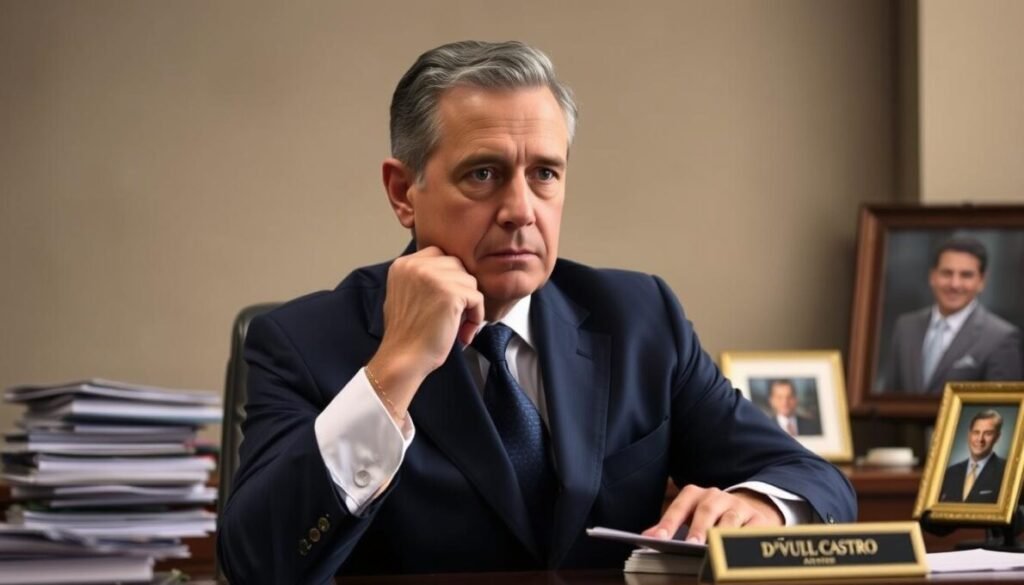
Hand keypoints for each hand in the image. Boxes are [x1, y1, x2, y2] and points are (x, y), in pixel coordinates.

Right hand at [366, 247, 484, 416]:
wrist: (403, 358)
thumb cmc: (406, 334)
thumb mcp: (404, 294)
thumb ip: (421, 278)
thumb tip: (451, 272)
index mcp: (403, 264)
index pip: (439, 255)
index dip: (448, 277)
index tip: (446, 300)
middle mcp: (416, 266)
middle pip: (456, 265)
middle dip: (459, 289)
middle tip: (454, 315)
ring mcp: (433, 277)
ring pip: (469, 281)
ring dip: (469, 304)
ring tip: (458, 326)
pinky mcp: (450, 293)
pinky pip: (477, 298)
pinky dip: (475, 316)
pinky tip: (463, 333)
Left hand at [642, 486, 783, 543]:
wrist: (748, 509)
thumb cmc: (711, 518)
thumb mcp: (689, 517)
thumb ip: (669, 526)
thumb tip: (647, 536)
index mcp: (695, 495)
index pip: (680, 506)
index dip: (668, 522)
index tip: (657, 539)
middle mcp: (717, 497)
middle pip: (706, 511)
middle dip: (698, 528)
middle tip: (691, 545)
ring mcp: (739, 506)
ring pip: (730, 520)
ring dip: (722, 536)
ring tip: (714, 551)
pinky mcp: (758, 520)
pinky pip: (752, 532)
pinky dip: (744, 542)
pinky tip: (737, 554)